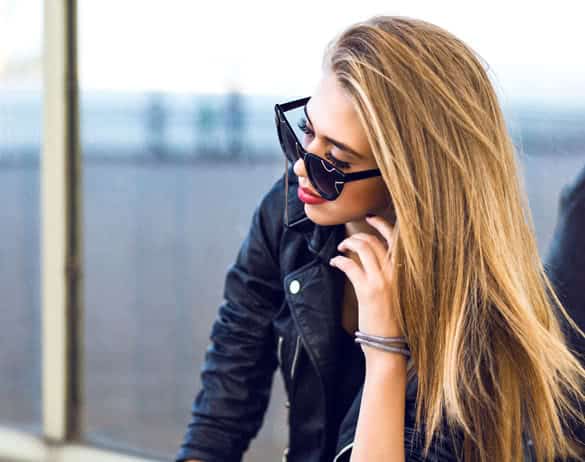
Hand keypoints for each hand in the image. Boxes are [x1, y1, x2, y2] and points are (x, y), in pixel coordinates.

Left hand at [329, 215, 402, 338]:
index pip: (397, 238)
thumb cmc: (393, 320)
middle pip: (375, 240)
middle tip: (349, 238)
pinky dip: (340, 260)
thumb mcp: (402, 292)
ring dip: (348, 244)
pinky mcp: (367, 290)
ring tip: (341, 249)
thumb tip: (380, 255)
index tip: (370, 218)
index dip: (382, 224)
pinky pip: (350, 265)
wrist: (389, 345)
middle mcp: (397, 272)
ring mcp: (382, 280)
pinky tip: (335, 262)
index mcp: (406, 271)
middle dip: (359, 235)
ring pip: (363, 248)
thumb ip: (395, 273)